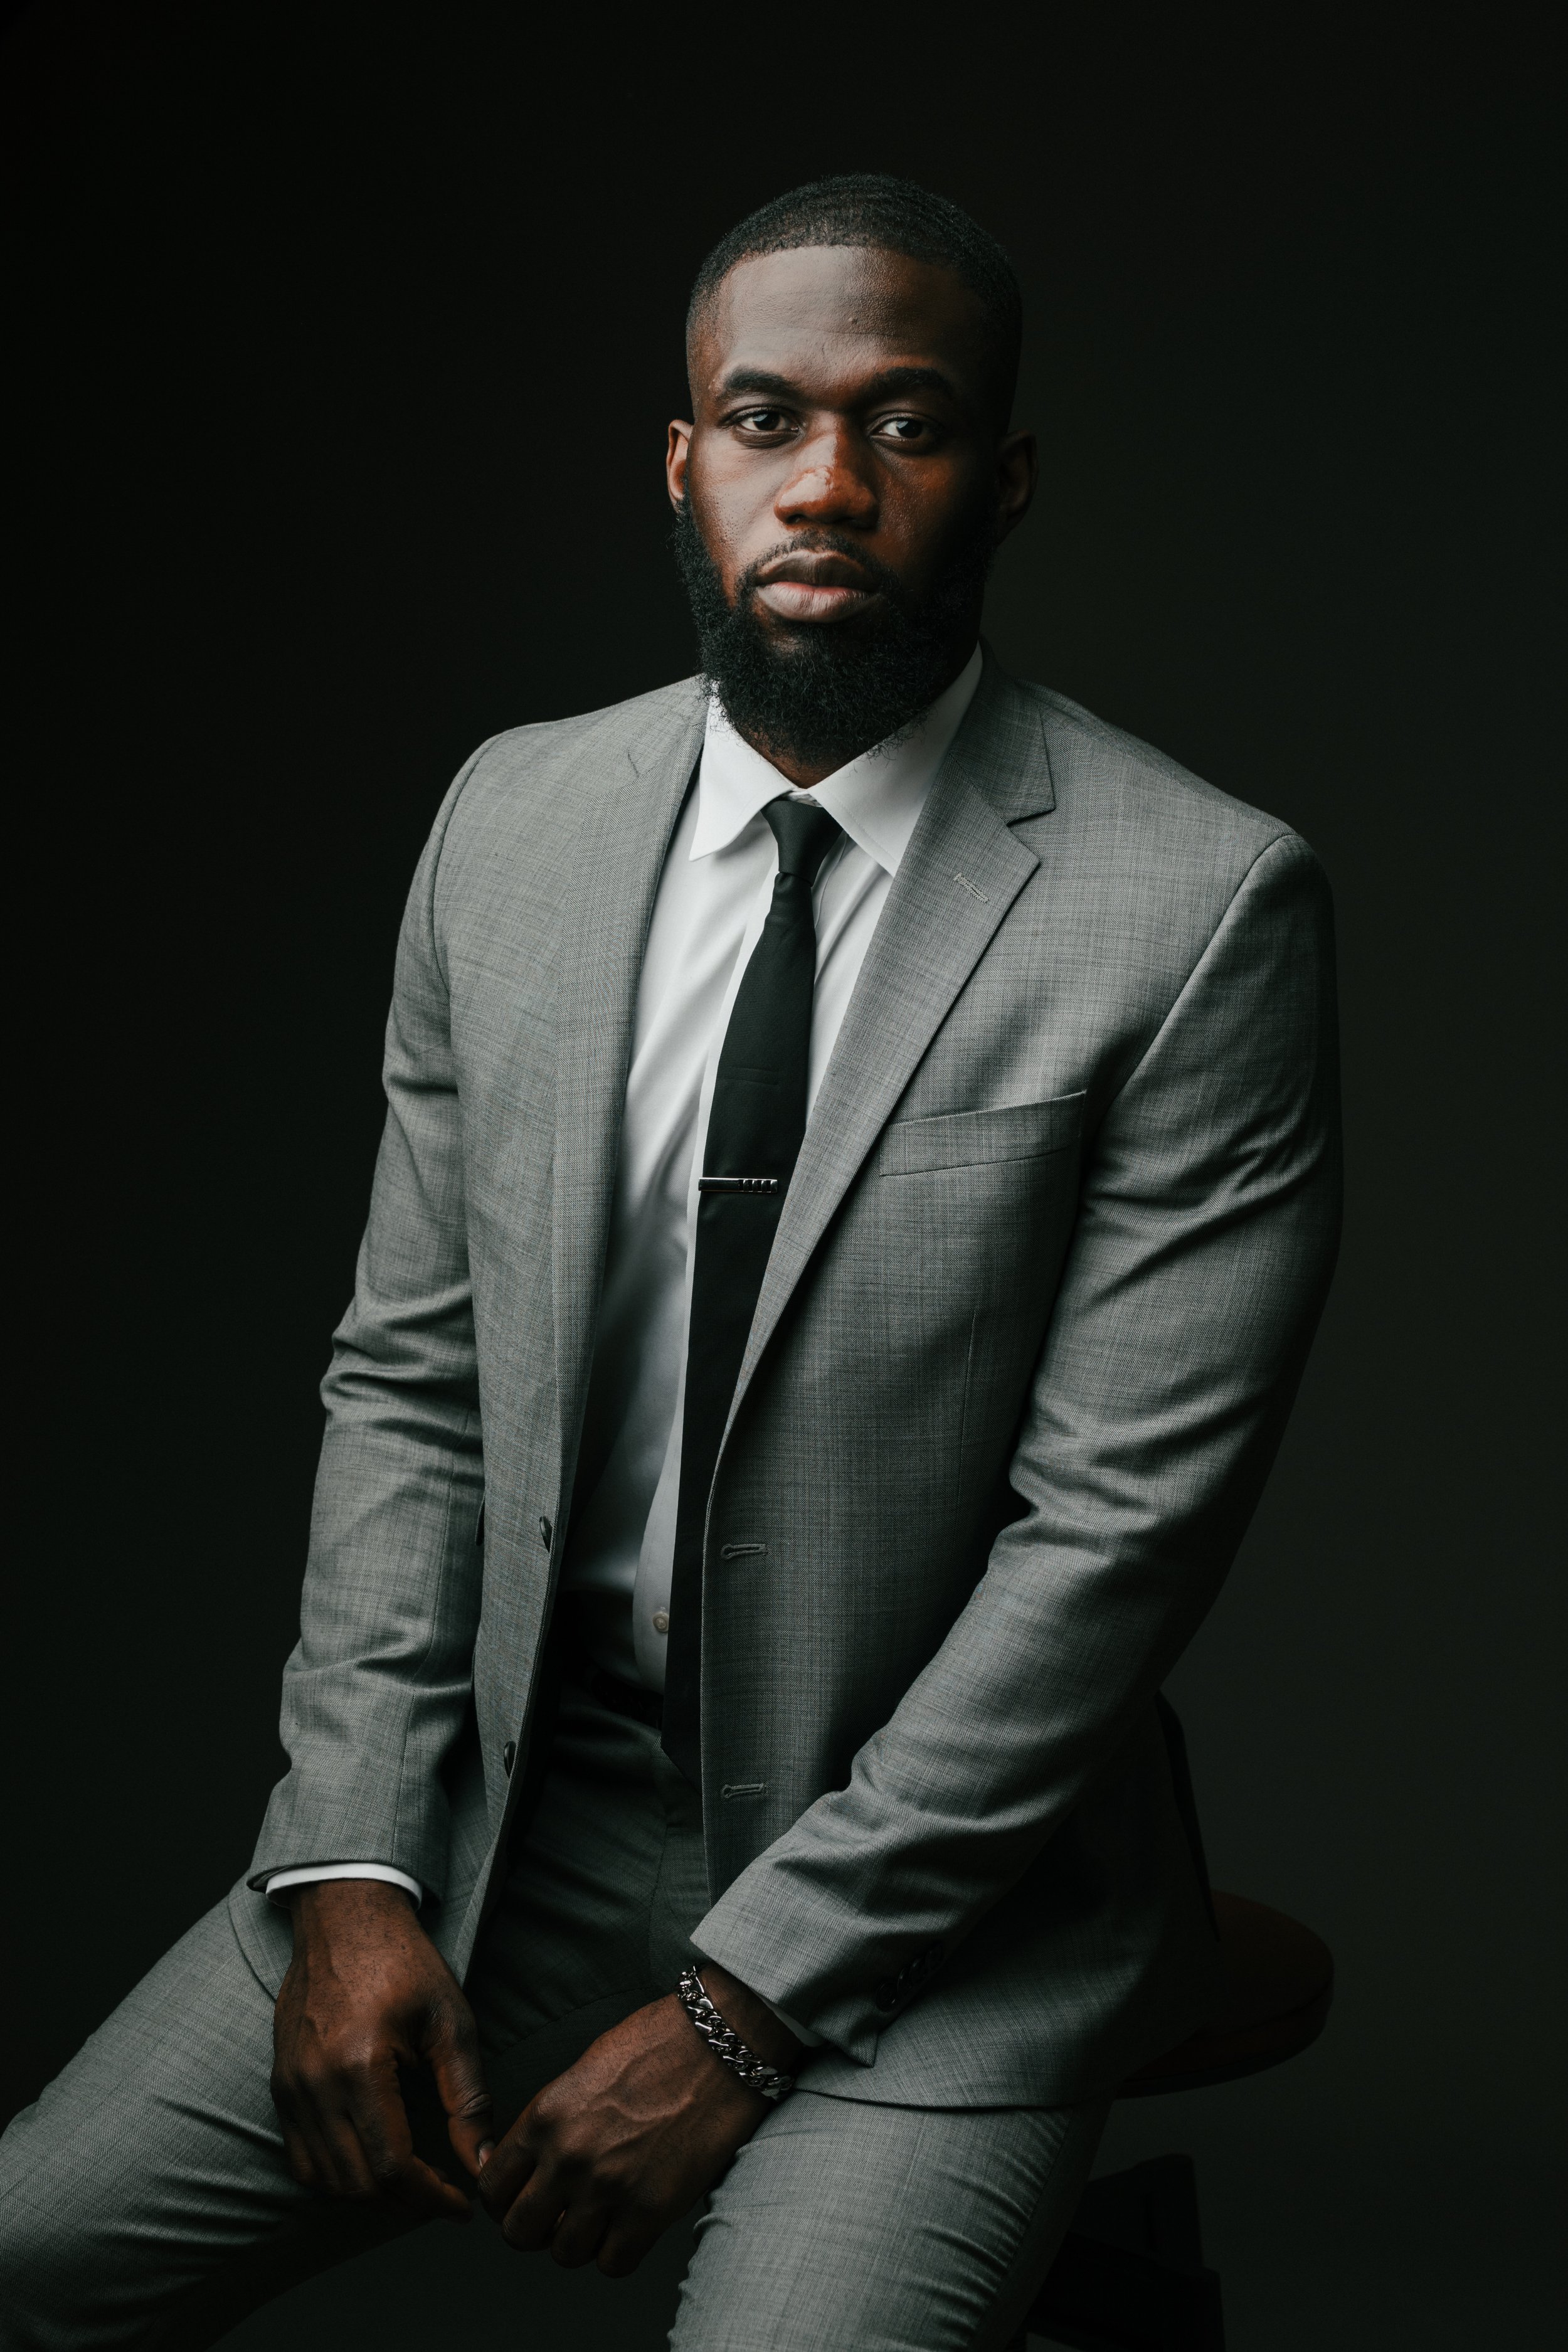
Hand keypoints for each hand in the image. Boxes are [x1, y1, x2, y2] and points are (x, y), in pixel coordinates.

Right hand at [271, 1878, 490, 2220]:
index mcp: (360, 2066)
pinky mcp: (280, 2084)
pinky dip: (336, 2175)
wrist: (344, 1916)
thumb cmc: (403, 1961)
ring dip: (371, 2194)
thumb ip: (467, 2096)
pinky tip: (371, 2163)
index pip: (392, 2166)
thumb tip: (480, 2159)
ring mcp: (290, 2086)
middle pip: (358, 2182)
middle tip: (444, 2198)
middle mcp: (315, 2084)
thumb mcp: (450, 2021)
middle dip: (406, 2202)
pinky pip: (301, 2156)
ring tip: (414, 2185)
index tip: (461, 2206)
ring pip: (325, 2178)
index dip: (431, 2198)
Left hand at [476, 1963, 802, 2275]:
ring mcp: (609, 2187)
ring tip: (599, 2218)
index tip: (523, 2198)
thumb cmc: (658, 2043)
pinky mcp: (651, 2210)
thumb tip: (529, 2161)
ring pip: (564, 2255)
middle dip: (534, 2229)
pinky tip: (629, 2227)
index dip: (503, 2200)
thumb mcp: (585, 2068)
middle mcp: (568, 2157)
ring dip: (578, 2242)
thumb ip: (552, 2119)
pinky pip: (613, 2264)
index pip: (492, 2187)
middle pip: (518, 2232)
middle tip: (558, 2215)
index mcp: (545, 2116)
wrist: (720, 2043)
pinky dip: (617, 2253)